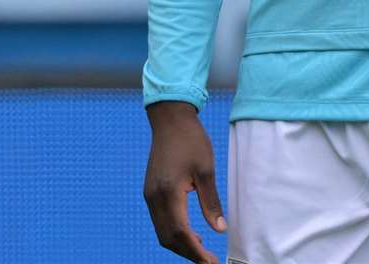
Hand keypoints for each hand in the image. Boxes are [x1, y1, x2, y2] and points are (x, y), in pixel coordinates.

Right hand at [143, 102, 226, 261]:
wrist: (170, 120)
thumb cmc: (191, 140)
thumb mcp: (206, 170)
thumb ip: (211, 202)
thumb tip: (219, 230)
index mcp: (168, 193)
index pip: (181, 234)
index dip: (196, 253)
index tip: (211, 263)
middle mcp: (154, 198)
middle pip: (168, 239)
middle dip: (188, 253)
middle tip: (209, 261)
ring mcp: (149, 196)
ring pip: (162, 232)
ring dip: (180, 245)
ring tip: (202, 251)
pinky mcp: (150, 192)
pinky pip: (160, 221)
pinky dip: (174, 233)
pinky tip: (190, 234)